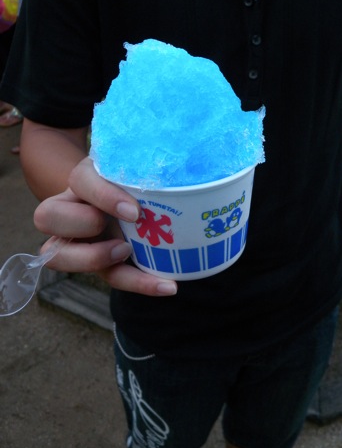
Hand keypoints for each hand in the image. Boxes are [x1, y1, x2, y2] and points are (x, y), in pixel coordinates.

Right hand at [34, 157, 177, 295]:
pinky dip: (139, 284)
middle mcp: (71, 208)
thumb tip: (189, 161)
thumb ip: (151, 166)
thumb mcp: (141, 168)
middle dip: (80, 224)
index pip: (80, 180)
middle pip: (46, 216)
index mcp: (84, 180)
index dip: (103, 196)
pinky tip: (168, 286)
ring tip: (127, 253)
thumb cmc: (138, 180)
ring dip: (93, 259)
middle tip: (116, 226)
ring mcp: (79, 239)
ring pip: (58, 255)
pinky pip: (109, 277)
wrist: (141, 200)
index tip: (134, 211)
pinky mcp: (100, 263)